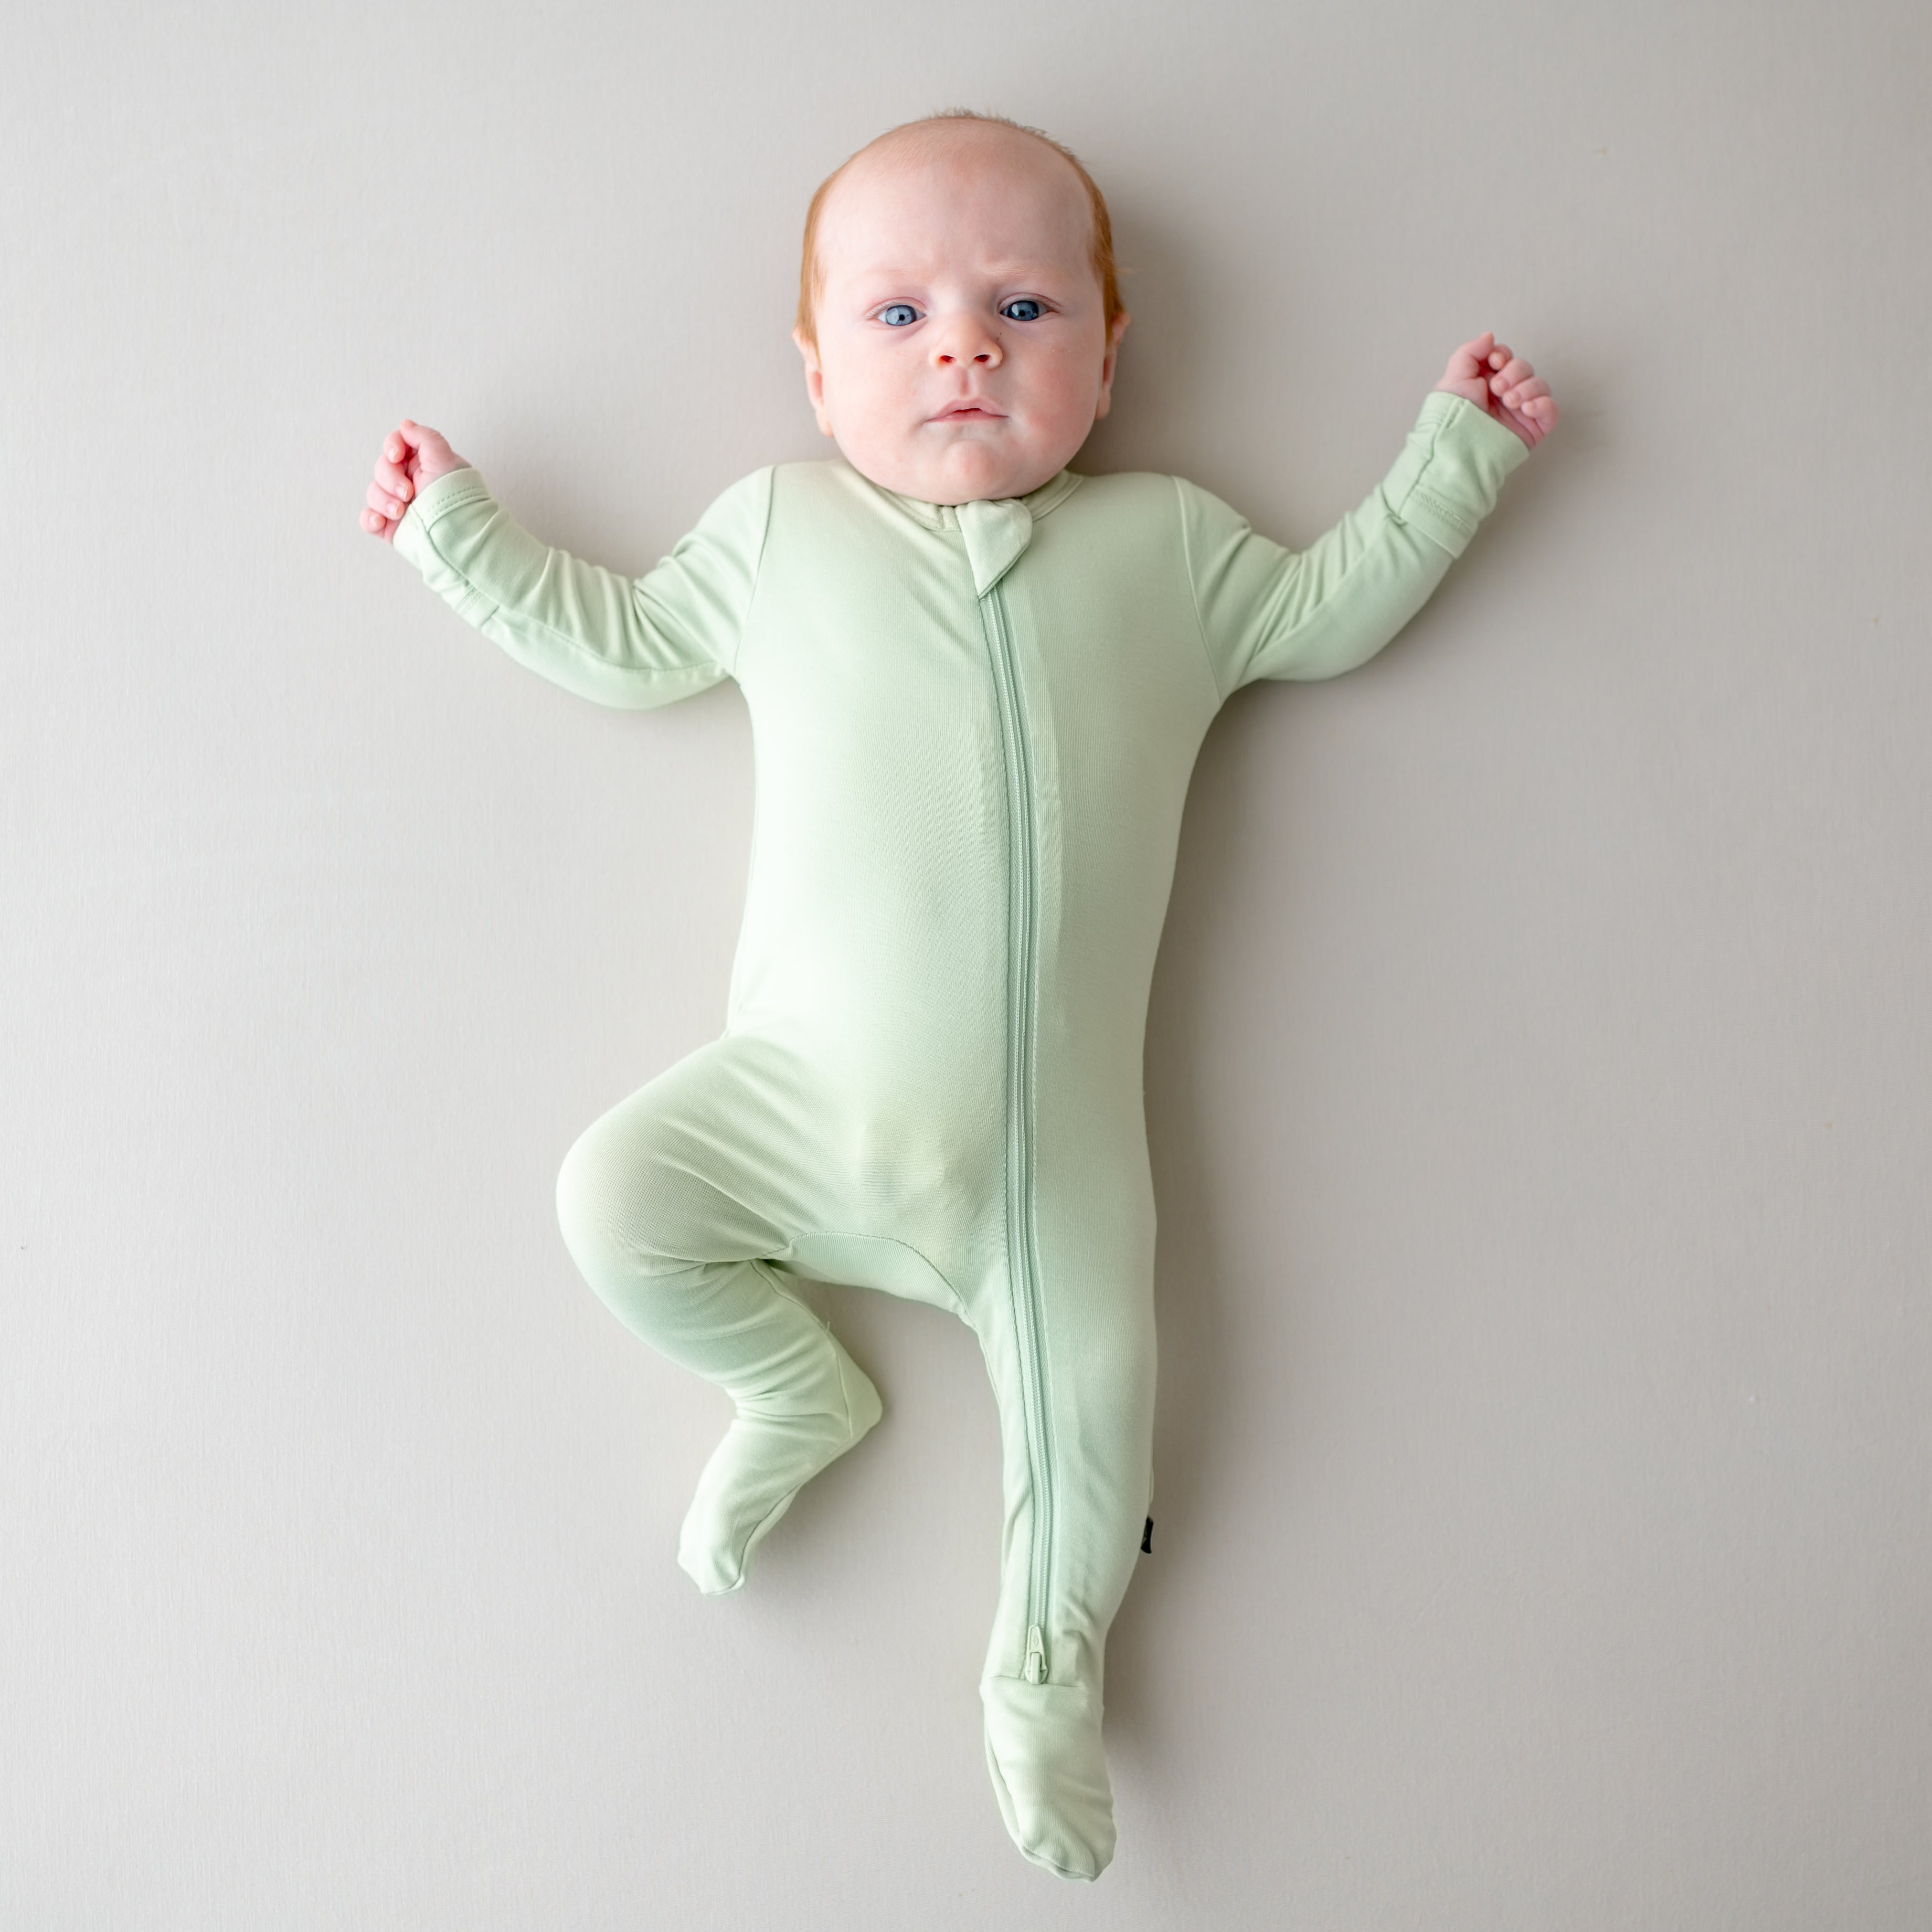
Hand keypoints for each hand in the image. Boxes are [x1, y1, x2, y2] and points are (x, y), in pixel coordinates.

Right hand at [361, 419, 468, 541]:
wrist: (458, 534)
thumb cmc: (455, 495)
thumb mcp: (444, 458)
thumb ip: (424, 437)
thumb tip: (405, 425)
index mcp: (421, 464)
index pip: (395, 446)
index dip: (392, 447)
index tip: (397, 456)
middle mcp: (408, 482)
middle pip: (381, 468)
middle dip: (390, 479)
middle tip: (408, 493)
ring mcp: (397, 504)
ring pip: (373, 492)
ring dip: (383, 501)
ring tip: (401, 512)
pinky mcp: (390, 525)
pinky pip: (368, 519)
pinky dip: (370, 519)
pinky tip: (380, 521)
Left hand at [1432, 333, 1555, 449]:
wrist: (1459, 445)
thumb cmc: (1453, 416)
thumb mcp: (1455, 376)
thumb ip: (1471, 351)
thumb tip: (1490, 337)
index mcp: (1486, 382)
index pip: (1506, 357)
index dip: (1503, 355)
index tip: (1494, 362)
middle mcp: (1504, 395)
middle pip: (1524, 368)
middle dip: (1513, 372)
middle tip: (1497, 388)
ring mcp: (1520, 411)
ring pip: (1540, 385)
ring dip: (1526, 388)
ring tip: (1509, 402)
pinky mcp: (1533, 427)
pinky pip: (1551, 409)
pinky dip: (1542, 404)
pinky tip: (1526, 409)